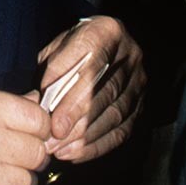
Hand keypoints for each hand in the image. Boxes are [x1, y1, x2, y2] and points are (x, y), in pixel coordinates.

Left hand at [38, 15, 145, 162]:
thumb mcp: (59, 45)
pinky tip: (76, 153)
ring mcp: (139, 81)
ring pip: (116, 114)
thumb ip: (53, 69)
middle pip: (106, 92)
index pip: (92, 65)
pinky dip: (98, 146)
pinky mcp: (142, 104)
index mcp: (108, 30)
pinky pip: (123, 130)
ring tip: (60, 150)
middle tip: (54, 139)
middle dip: (78, 120)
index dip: (73, 96)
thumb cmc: (76, 46)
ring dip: (85, 137)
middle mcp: (130, 54)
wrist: (106, 44)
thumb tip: (43, 102)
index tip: (53, 119)